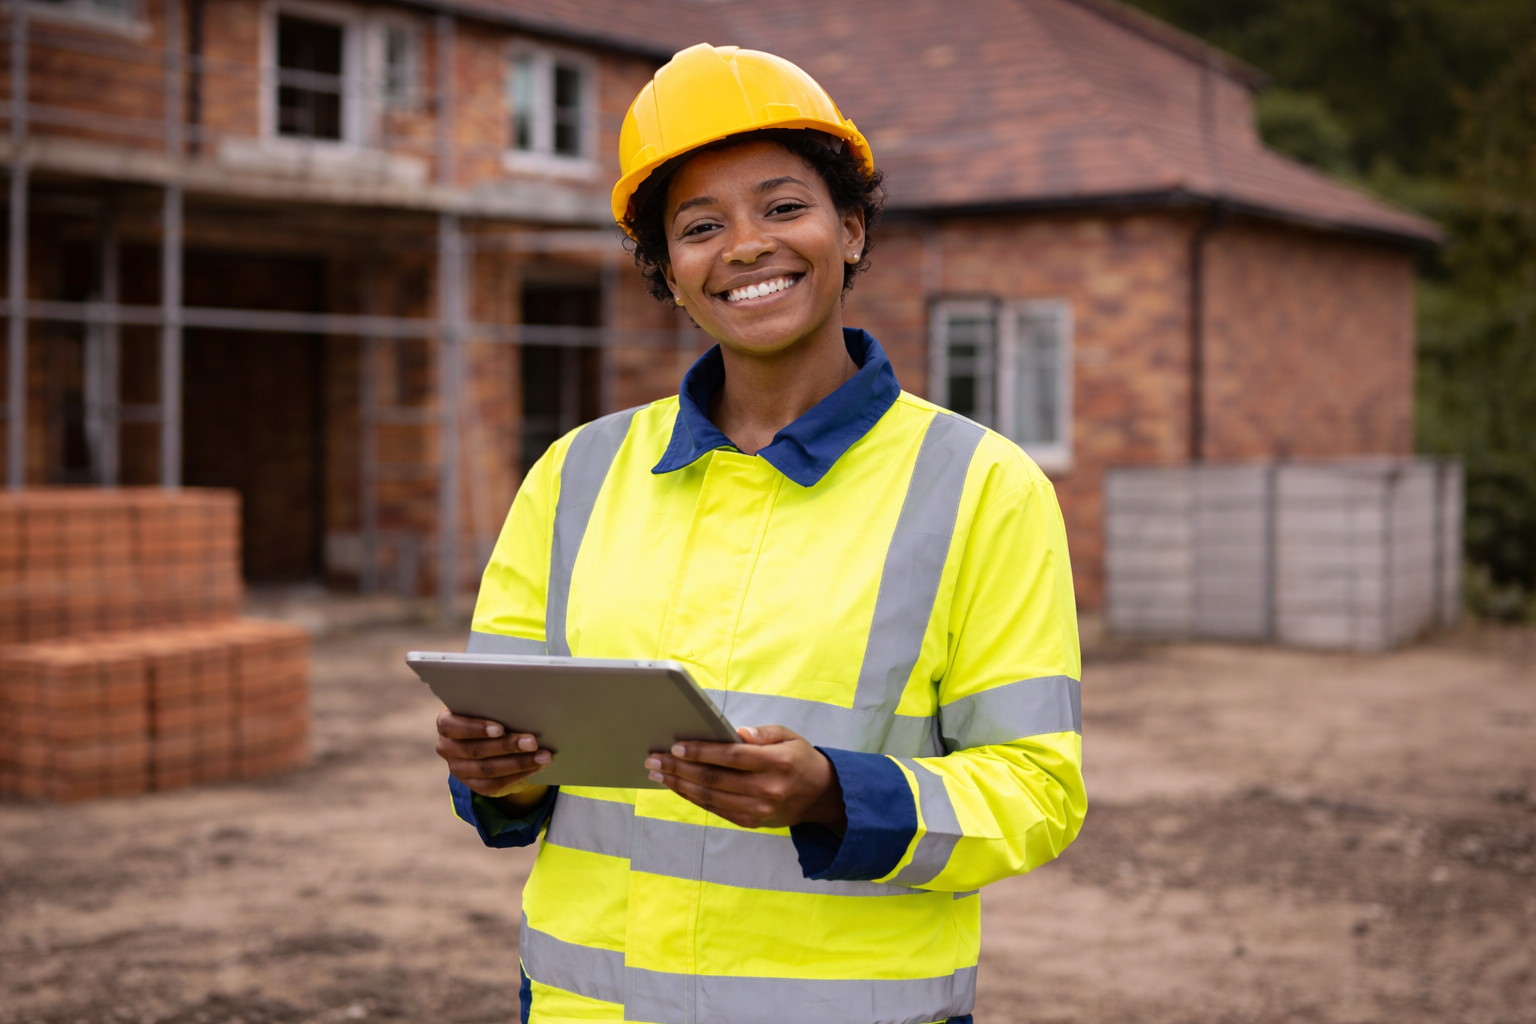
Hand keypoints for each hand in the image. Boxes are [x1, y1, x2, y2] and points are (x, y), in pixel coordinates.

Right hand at [435, 711, 552, 807]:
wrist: (485, 737)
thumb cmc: (489, 714)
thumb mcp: (486, 707)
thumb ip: (495, 706)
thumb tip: (525, 706)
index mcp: (446, 723)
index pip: (451, 726)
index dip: (475, 728)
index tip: (500, 729)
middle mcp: (447, 747)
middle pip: (476, 750)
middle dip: (507, 746)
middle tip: (533, 742)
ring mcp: (457, 769)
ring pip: (487, 770)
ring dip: (519, 763)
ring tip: (543, 756)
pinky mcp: (471, 784)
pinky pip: (493, 785)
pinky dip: (517, 776)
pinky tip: (536, 768)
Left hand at [645, 725, 846, 831]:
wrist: (820, 795)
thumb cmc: (799, 759)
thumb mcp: (789, 736)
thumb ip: (762, 734)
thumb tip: (735, 733)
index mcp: (777, 762)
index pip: (732, 757)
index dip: (701, 752)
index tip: (676, 746)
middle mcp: (767, 789)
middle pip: (714, 779)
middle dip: (679, 768)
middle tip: (654, 759)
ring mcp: (758, 809)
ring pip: (710, 797)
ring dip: (679, 785)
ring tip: (657, 773)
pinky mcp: (751, 821)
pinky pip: (715, 809)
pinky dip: (693, 797)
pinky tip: (677, 786)